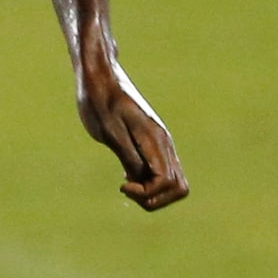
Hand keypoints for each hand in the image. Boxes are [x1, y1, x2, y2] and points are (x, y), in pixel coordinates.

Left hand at [78, 55, 187, 210]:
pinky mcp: (153, 144)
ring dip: (152, 192)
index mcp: (154, 140)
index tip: (122, 185)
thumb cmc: (98, 101)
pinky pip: (162, 172)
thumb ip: (128, 156)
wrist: (101, 78)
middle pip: (179, 187)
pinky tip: (127, 175)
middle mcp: (164, 144)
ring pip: (173, 182)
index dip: (146, 193)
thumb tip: (141, 181)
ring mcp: (161, 144)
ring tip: (127, 184)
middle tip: (126, 188)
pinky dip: (148, 182)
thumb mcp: (108, 132)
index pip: (166, 182)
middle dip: (153, 198)